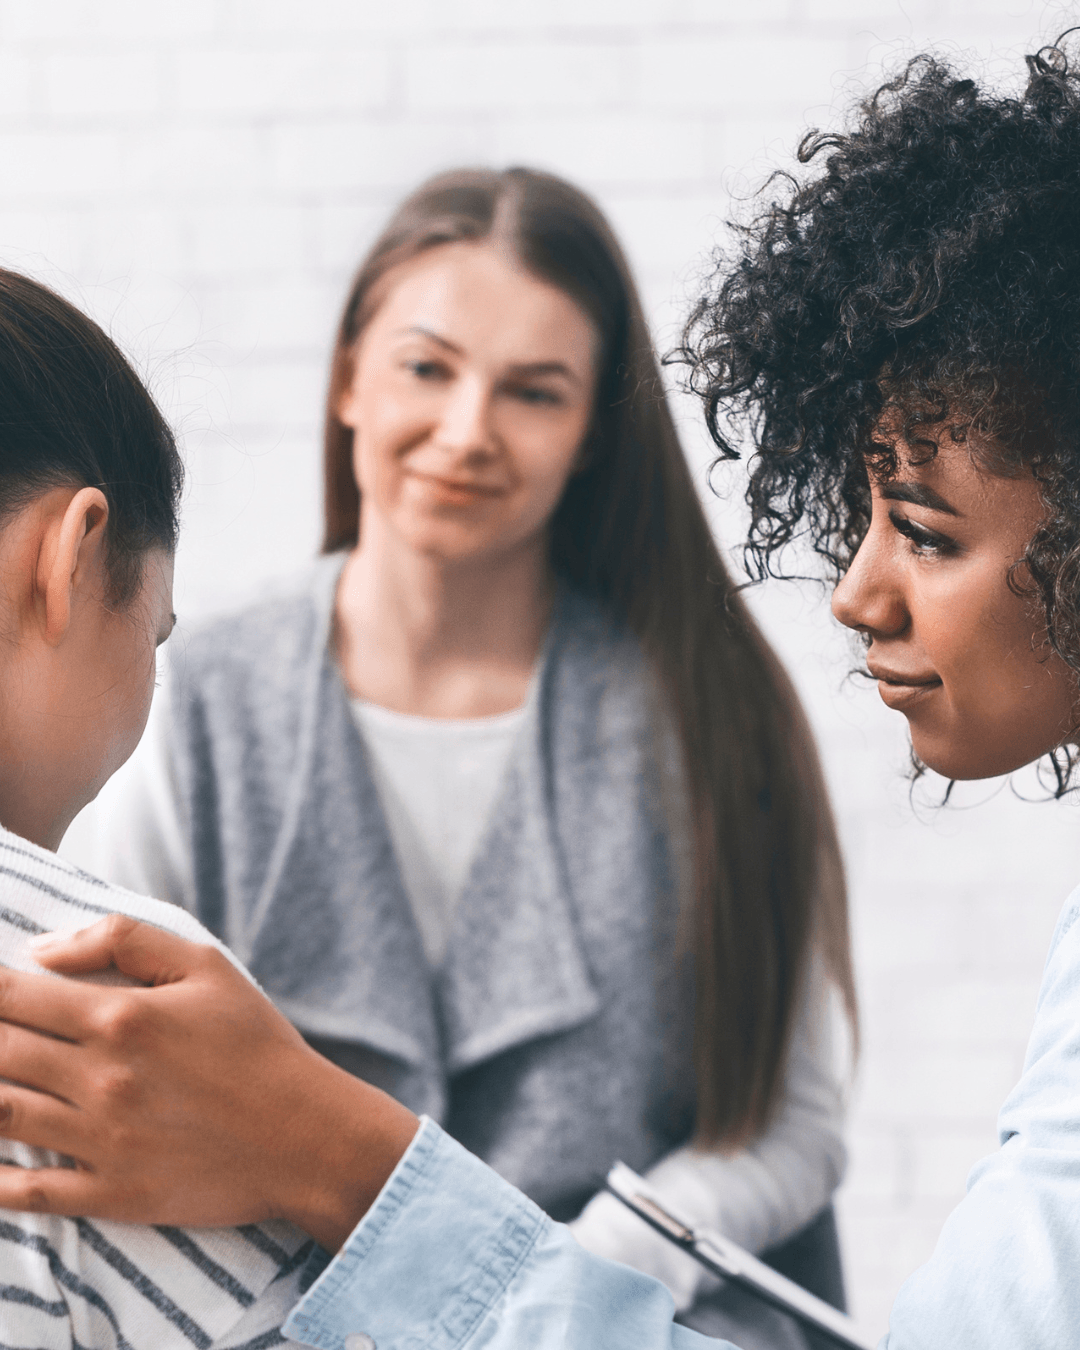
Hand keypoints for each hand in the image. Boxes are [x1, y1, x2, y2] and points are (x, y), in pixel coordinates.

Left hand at [0, 916, 418, 1249]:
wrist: (306, 1135)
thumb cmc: (257, 1041)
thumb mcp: (206, 966)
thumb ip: (123, 940)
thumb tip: (41, 952)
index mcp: (121, 1018)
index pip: (15, 995)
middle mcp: (101, 1078)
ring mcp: (101, 1140)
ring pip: (0, 1116)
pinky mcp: (110, 1192)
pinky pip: (27, 1191)